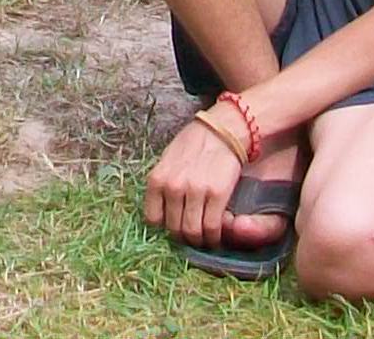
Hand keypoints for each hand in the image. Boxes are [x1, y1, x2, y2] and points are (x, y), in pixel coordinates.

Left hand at [143, 114, 245, 246]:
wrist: (221, 131)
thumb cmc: (193, 145)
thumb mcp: (167, 162)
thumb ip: (162, 186)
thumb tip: (162, 214)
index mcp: (156, 179)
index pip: (153, 219)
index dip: (164, 229)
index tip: (173, 229)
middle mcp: (172, 187)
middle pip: (173, 229)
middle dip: (183, 238)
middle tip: (191, 237)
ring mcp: (194, 191)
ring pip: (192, 232)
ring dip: (198, 241)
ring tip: (204, 240)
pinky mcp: (217, 194)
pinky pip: (212, 226)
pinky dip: (214, 237)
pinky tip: (216, 237)